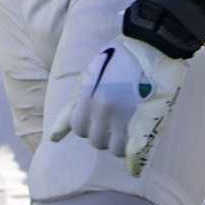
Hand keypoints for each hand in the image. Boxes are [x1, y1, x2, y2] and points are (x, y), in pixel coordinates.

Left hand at [48, 35, 188, 175]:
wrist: (151, 41)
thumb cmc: (118, 57)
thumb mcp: (89, 77)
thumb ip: (71, 108)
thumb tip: (53, 138)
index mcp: (87, 96)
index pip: (78, 128)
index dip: (87, 125)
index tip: (98, 116)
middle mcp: (103, 108)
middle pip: (96, 140)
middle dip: (103, 134)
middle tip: (116, 119)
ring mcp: (125, 114)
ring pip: (115, 148)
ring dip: (119, 142)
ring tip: (128, 127)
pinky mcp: (146, 118)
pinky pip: (134, 150)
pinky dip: (134, 159)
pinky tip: (134, 163)